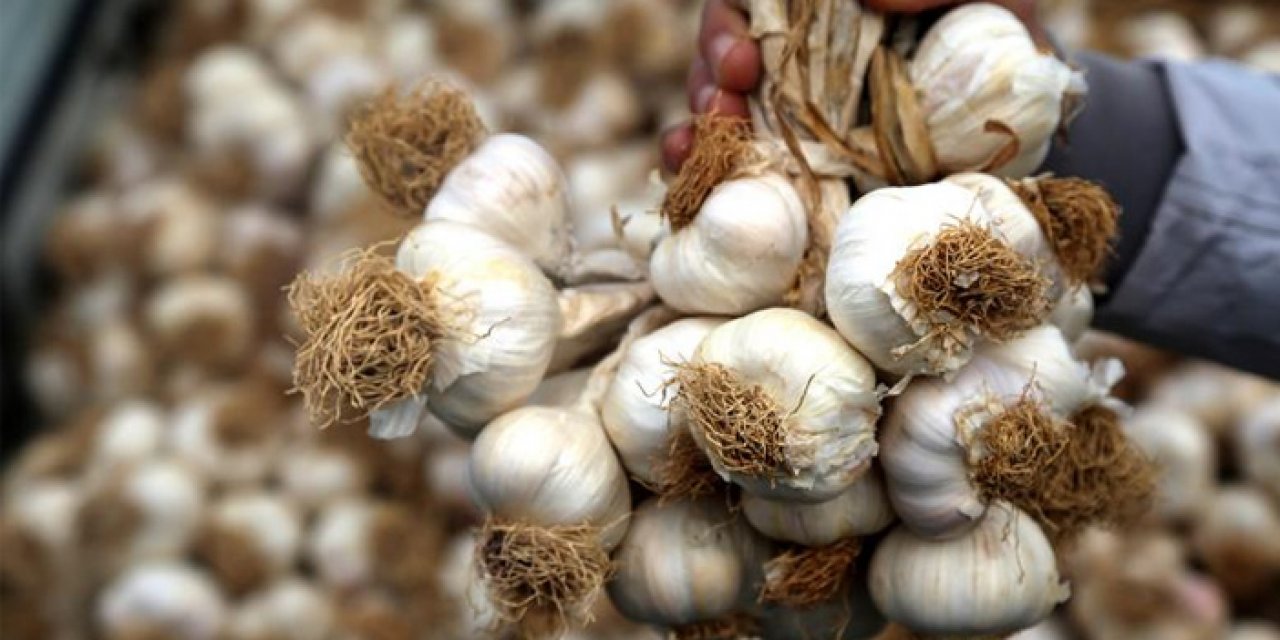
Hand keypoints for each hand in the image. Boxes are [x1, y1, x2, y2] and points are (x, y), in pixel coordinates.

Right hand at [660, 0, 1042, 173]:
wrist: (1020, 104)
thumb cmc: (994, 26)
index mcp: (823, 4)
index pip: (749, 4)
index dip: (729, 28)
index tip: (744, 61)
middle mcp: (796, 47)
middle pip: (723, 52)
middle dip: (709, 80)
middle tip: (722, 106)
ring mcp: (793, 105)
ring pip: (719, 105)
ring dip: (703, 130)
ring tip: (702, 155)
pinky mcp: (802, 161)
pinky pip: (741, 164)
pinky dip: (711, 177)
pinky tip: (696, 188)